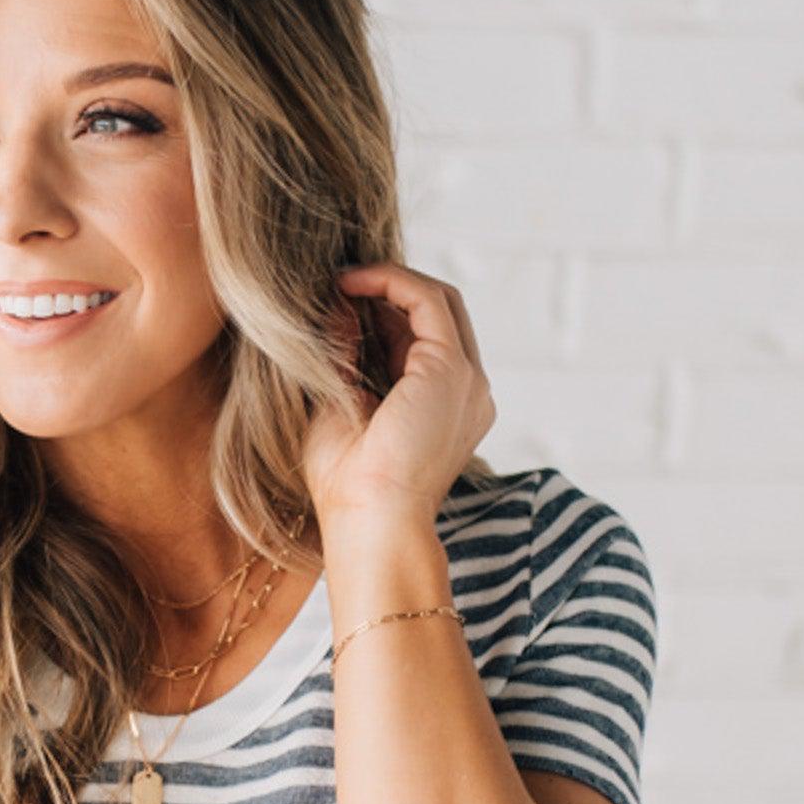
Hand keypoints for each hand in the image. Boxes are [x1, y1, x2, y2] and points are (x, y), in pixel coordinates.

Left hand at [303, 262, 496, 530]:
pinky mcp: (451, 369)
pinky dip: (390, 282)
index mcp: (446, 408)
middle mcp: (467, 392)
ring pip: (438, 301)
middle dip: (390, 291)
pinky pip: (426, 300)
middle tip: (340, 283)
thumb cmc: (349, 486)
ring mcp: (466, 380)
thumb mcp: (341, 406)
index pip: (424, 340)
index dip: (385, 312)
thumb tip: (336, 305)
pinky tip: (350, 284)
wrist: (370, 523)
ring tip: (341, 281)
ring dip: (389, 282)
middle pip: (439, 314)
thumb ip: (345, 356)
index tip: (340, 301)